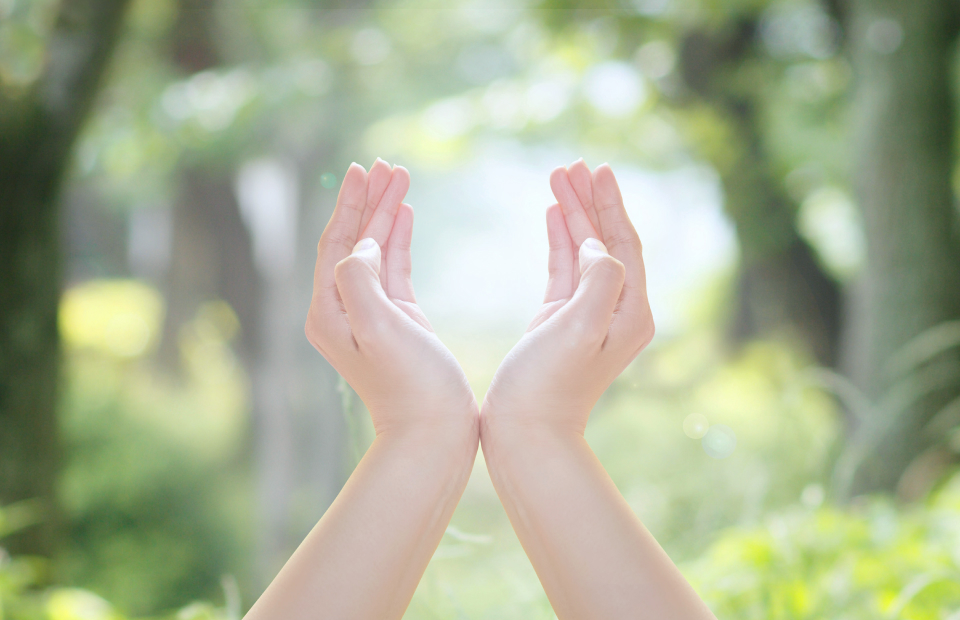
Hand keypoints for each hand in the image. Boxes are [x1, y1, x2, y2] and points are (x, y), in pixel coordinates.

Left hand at [305, 159, 476, 433]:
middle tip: (384, 164)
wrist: (433, 433)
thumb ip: (360, 278)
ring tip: (399, 175)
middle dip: (367, 200)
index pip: (335, 243)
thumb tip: (361, 243)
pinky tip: (405, 214)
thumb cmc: (410, 386)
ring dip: (385, 212)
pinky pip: (392, 267)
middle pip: (351, 239)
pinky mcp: (396, 319)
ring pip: (373, 249)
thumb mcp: (380, 327)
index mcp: (329, 311)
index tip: (363, 168)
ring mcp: (369, 314)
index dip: (349, 204)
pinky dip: (397, 237)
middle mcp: (342, 309)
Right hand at [482, 160, 653, 432]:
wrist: (526, 435)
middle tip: (574, 164)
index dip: (611, 205)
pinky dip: (561, 238)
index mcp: (630, 312)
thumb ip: (599, 279)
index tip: (597, 168)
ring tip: (558, 176)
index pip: (625, 244)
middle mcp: (617, 311)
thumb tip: (597, 244)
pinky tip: (552, 214)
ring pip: (586, 250)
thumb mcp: (579, 329)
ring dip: (573, 213)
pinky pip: (566, 268)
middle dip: (591, 201)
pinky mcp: (562, 320)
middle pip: (608, 240)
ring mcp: (590, 315)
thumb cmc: (548, 387)